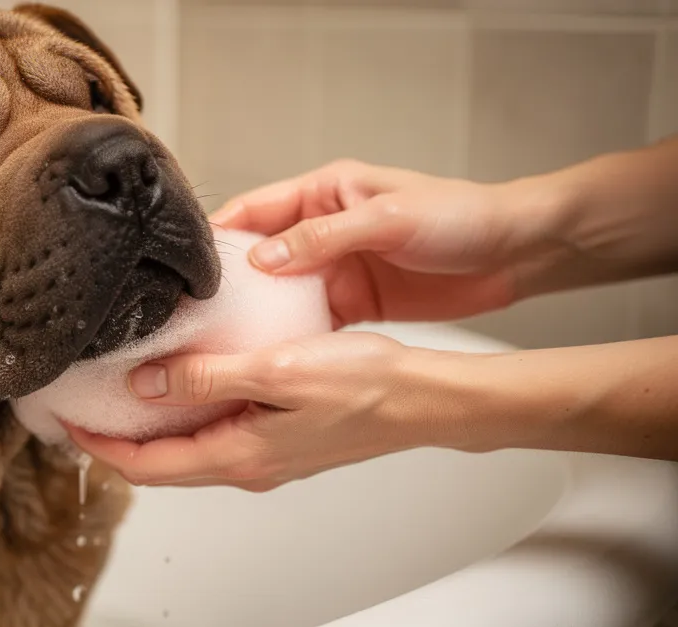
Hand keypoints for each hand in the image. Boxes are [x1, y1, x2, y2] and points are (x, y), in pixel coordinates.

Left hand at [66, 332, 443, 491]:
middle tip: (80, 409)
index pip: (145, 465)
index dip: (99, 446)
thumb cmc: (367, 385)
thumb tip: (144, 383)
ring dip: (148, 430)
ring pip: (186, 452)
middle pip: (159, 464)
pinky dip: (185, 418)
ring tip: (118, 395)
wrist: (425, 400)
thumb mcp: (277, 371)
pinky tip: (183, 386)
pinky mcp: (281, 442)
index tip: (65, 421)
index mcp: (237, 457)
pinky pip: (215, 437)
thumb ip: (207, 377)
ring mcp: (264, 458)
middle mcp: (246, 467)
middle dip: (114, 441)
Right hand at [211, 160, 560, 326]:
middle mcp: (319, 230)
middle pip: (254, 258)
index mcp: (322, 192)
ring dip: (251, 317)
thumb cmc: (460, 217)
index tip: (185, 265)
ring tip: (214, 343)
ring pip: (275, 294)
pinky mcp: (351, 304)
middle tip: (189, 315)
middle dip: (223, 285)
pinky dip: (286, 339)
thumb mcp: (387, 219)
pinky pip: (305, 322)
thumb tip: (262, 259)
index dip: (216, 235)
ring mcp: (334, 269)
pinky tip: (265, 359)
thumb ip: (322, 237)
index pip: (252, 210)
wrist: (516, 252)